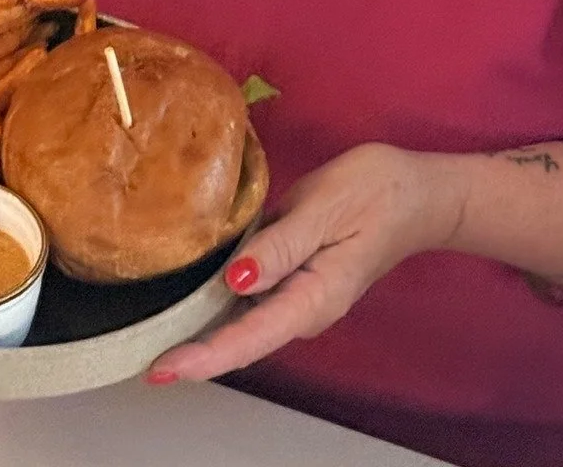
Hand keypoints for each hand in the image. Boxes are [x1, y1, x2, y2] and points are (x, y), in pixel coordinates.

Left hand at [148, 143, 462, 382]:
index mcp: (314, 297)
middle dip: (195, 355)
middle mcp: (303, 308)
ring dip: (203, 336)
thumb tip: (235, 280)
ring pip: (243, 326)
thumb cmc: (374, 193)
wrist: (417, 192)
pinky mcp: (294, 278)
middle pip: (241, 341)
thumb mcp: (324, 209)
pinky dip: (219, 311)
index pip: (250, 336)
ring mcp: (299, 296)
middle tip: (145, 363)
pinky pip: (251, 303)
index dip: (205, 356)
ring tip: (155, 342)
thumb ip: (279, 246)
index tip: (164, 369)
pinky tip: (189, 307)